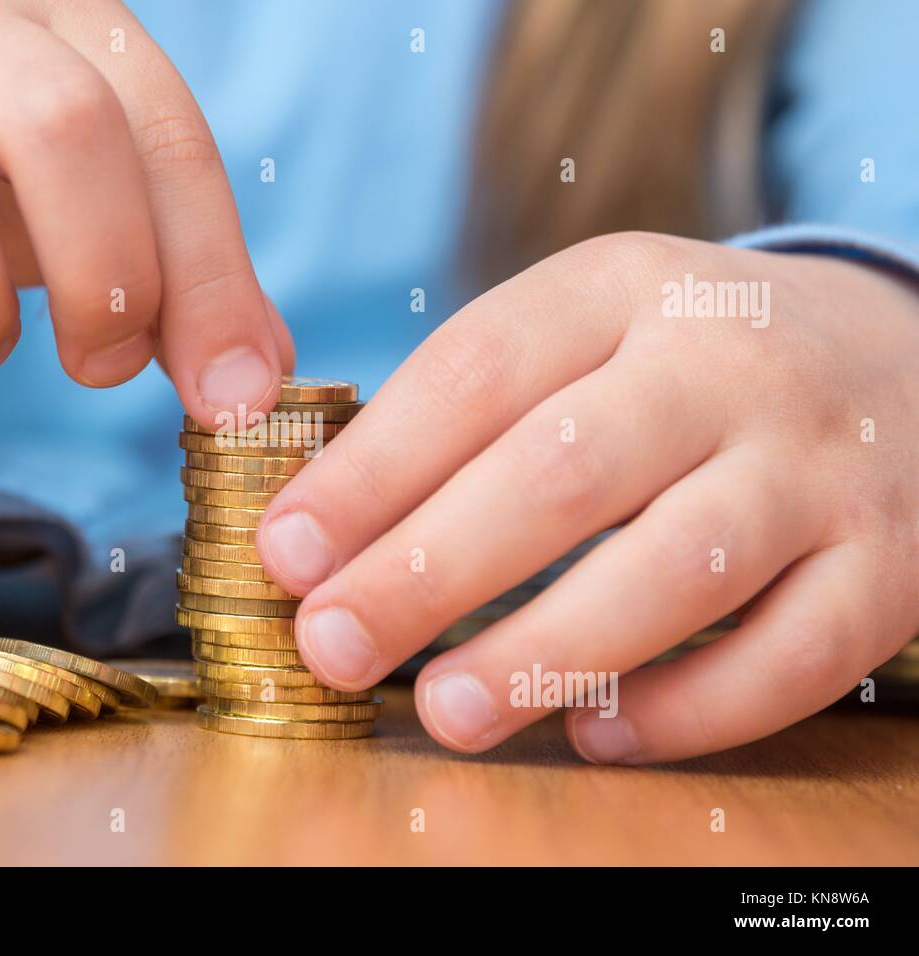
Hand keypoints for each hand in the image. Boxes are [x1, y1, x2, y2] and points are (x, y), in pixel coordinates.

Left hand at [257, 232, 918, 762]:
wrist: (897, 355)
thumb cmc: (685, 365)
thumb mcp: (588, 330)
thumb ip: (470, 408)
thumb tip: (320, 530)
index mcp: (624, 289)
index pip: (476, 372)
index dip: (371, 471)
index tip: (286, 550)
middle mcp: (727, 364)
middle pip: (562, 472)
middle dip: (430, 571)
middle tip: (333, 647)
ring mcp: (816, 466)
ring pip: (675, 569)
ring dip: (545, 653)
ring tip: (446, 712)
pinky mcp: (886, 564)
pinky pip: (788, 658)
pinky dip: (685, 712)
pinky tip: (593, 736)